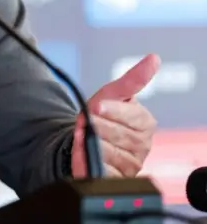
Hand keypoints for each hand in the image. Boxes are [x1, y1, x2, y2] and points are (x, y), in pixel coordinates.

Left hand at [71, 54, 159, 177]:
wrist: (83, 135)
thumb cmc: (102, 113)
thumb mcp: (112, 93)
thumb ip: (132, 78)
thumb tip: (154, 58)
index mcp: (145, 123)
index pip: (131, 116)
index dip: (110, 111)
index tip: (96, 106)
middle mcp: (142, 145)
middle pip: (117, 134)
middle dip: (95, 125)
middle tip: (83, 120)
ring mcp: (131, 163)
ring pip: (107, 151)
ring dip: (88, 140)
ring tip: (81, 134)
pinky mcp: (116, 177)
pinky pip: (101, 169)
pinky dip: (87, 157)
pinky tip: (83, 150)